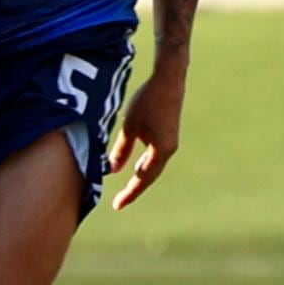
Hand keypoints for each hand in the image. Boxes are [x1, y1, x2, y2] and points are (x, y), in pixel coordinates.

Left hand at [107, 69, 184, 209]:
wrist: (170, 79)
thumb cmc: (148, 100)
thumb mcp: (130, 126)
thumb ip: (122, 149)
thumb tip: (112, 169)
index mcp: (161, 150)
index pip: (143, 178)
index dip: (129, 193)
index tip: (117, 205)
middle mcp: (169, 149)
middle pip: (150, 175)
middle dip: (135, 188)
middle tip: (119, 201)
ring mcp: (171, 141)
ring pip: (153, 165)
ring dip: (140, 176)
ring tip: (127, 186)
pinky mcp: (169, 133)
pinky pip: (156, 155)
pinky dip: (145, 163)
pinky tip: (136, 163)